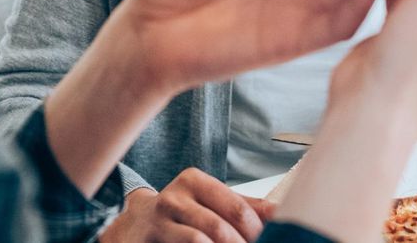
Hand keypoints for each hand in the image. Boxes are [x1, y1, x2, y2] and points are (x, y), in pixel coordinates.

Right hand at [100, 171, 274, 242]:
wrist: (134, 226)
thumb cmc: (182, 213)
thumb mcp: (209, 202)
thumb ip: (244, 206)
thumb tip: (282, 213)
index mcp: (194, 181)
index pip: (236, 208)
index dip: (257, 232)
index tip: (269, 242)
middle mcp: (173, 197)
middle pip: (218, 228)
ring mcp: (158, 222)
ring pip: (199, 242)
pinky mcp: (149, 242)